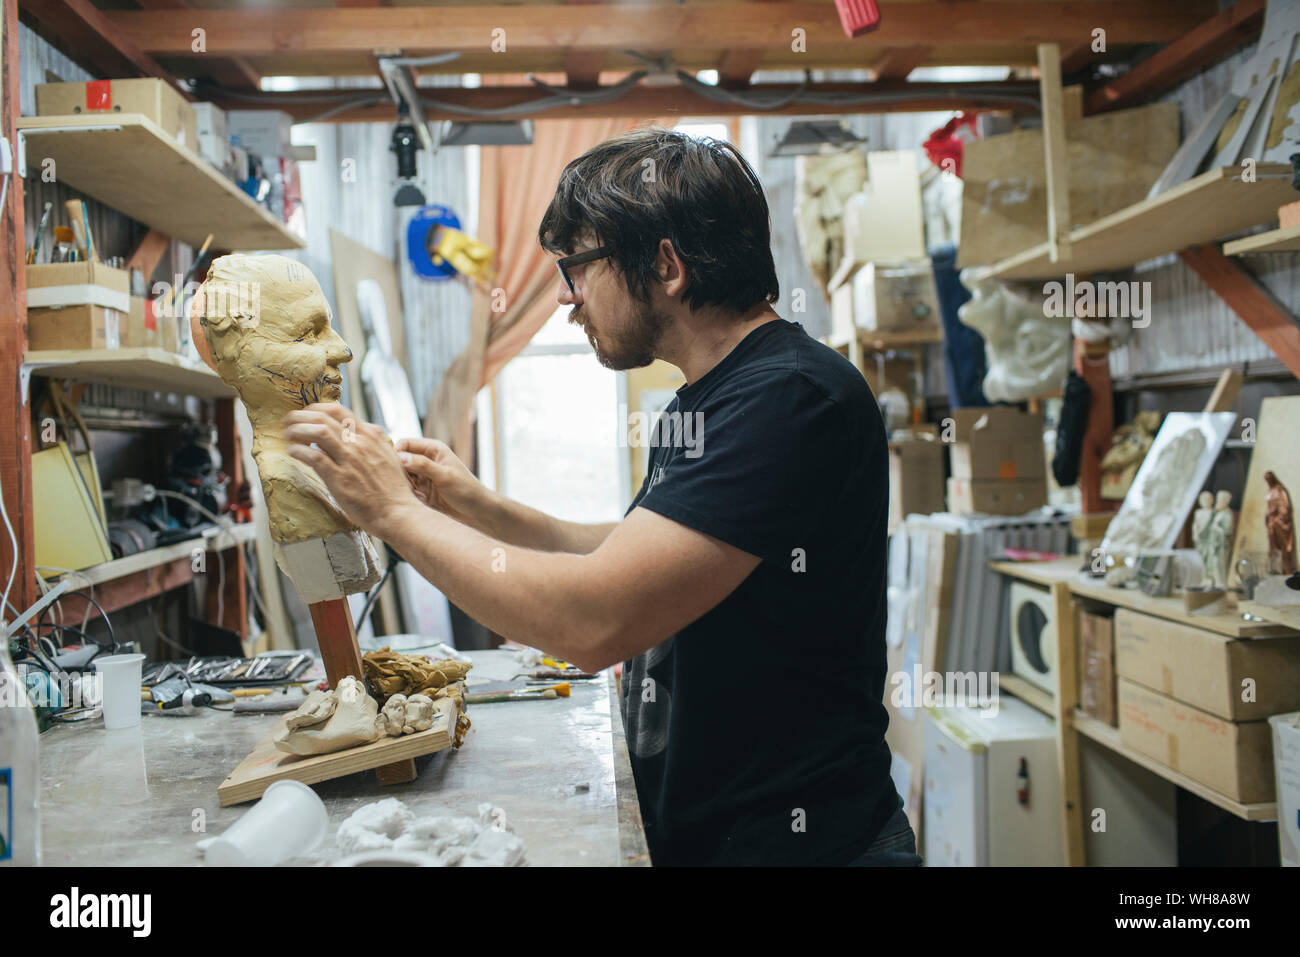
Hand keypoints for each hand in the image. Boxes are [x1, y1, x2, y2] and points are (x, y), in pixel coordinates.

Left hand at [281, 403, 418, 535]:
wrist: (397, 512)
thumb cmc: (393, 490)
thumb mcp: (388, 456)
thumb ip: (373, 442)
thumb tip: (362, 431)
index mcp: (370, 436)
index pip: (338, 410)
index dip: (316, 408)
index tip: (306, 414)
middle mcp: (359, 443)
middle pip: (323, 417)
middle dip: (300, 416)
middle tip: (289, 422)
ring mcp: (349, 459)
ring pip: (317, 431)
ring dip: (297, 430)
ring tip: (287, 435)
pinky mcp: (339, 477)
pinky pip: (314, 456)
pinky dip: (299, 451)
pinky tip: (293, 452)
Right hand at [394, 436, 485, 523]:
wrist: (478, 512)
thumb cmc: (467, 490)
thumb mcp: (445, 476)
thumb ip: (423, 465)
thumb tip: (401, 457)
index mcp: (433, 449)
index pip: (406, 444)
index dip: (396, 452)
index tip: (390, 466)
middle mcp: (426, 460)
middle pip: (401, 460)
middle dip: (396, 471)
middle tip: (397, 482)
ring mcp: (423, 476)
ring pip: (402, 476)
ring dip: (402, 484)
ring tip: (410, 493)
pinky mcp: (422, 491)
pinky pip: (407, 490)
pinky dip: (407, 494)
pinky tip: (416, 501)